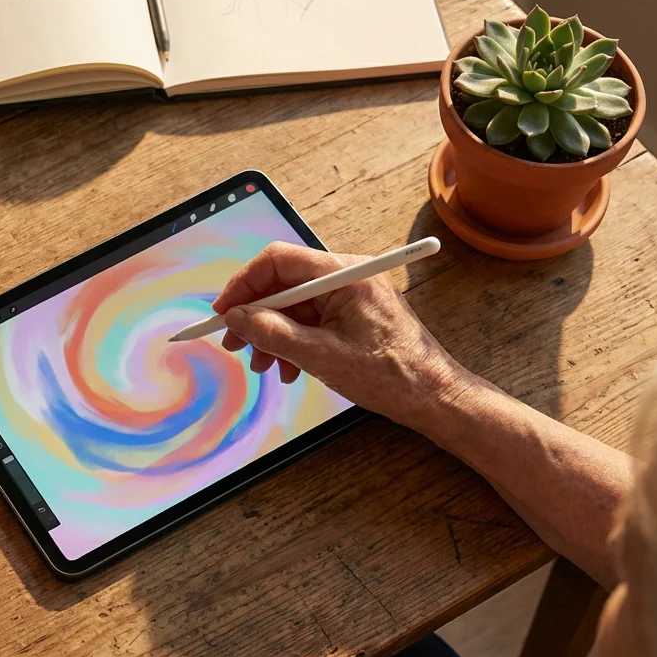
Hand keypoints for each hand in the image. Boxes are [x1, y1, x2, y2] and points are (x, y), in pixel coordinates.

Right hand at [212, 242, 469, 428]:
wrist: (433, 396)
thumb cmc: (389, 375)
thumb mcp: (320, 356)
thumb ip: (272, 333)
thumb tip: (236, 318)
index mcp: (343, 274)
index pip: (278, 260)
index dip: (244, 284)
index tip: (224, 312)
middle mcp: (346, 276)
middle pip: (283, 283)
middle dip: (255, 315)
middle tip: (235, 345)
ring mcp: (350, 295)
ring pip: (294, 306)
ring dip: (272, 335)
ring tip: (264, 366)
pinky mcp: (353, 314)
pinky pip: (311, 320)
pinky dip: (293, 342)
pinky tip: (289, 369)